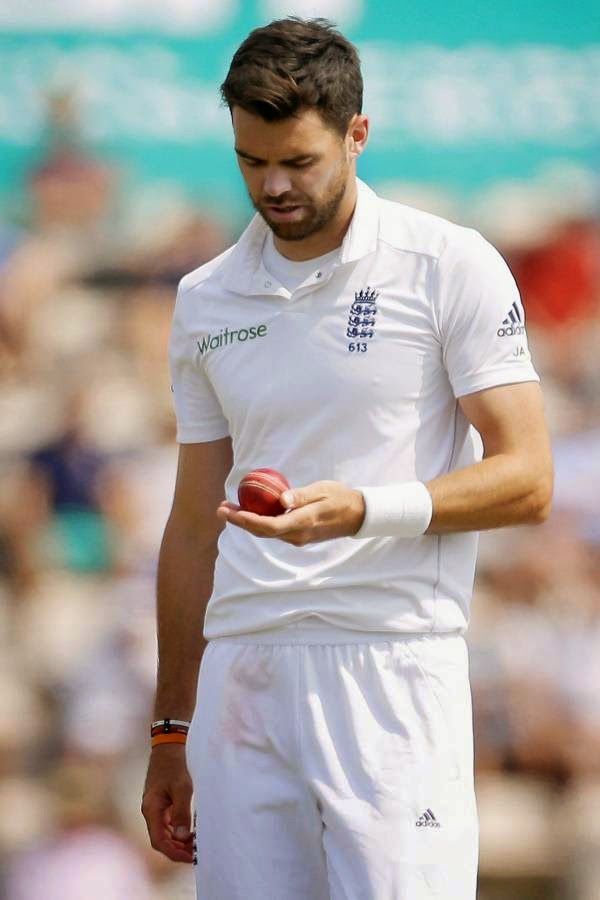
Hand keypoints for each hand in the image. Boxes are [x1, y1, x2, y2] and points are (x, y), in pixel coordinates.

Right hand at [141, 744, 194, 863]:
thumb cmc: (175, 765)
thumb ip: (182, 813)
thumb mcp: (182, 788)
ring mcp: (155, 808)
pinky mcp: (161, 803)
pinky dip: (179, 830)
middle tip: (196, 854)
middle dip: (178, 850)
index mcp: (151, 809)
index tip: (191, 858)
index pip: (159, 841)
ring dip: (179, 841)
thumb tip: (182, 838)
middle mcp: (150, 811)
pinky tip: (192, 831)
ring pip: (165, 833)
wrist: (169, 745)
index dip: (174, 853)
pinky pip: (168, 823)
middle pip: (161, 840)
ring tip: (196, 845)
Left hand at [216, 480, 365, 545]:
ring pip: (267, 532)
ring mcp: (298, 537)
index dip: (247, 521)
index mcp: (303, 523)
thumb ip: (301, 496)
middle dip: (239, 521)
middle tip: (221, 508)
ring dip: (247, 522)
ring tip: (229, 508)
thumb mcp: (322, 490)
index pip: (269, 526)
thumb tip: (280, 499)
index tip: (231, 512)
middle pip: (262, 532)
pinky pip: (275, 530)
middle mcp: (298, 535)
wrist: (358, 515)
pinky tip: (250, 510)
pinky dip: (260, 521)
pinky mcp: (299, 535)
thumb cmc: (341, 497)